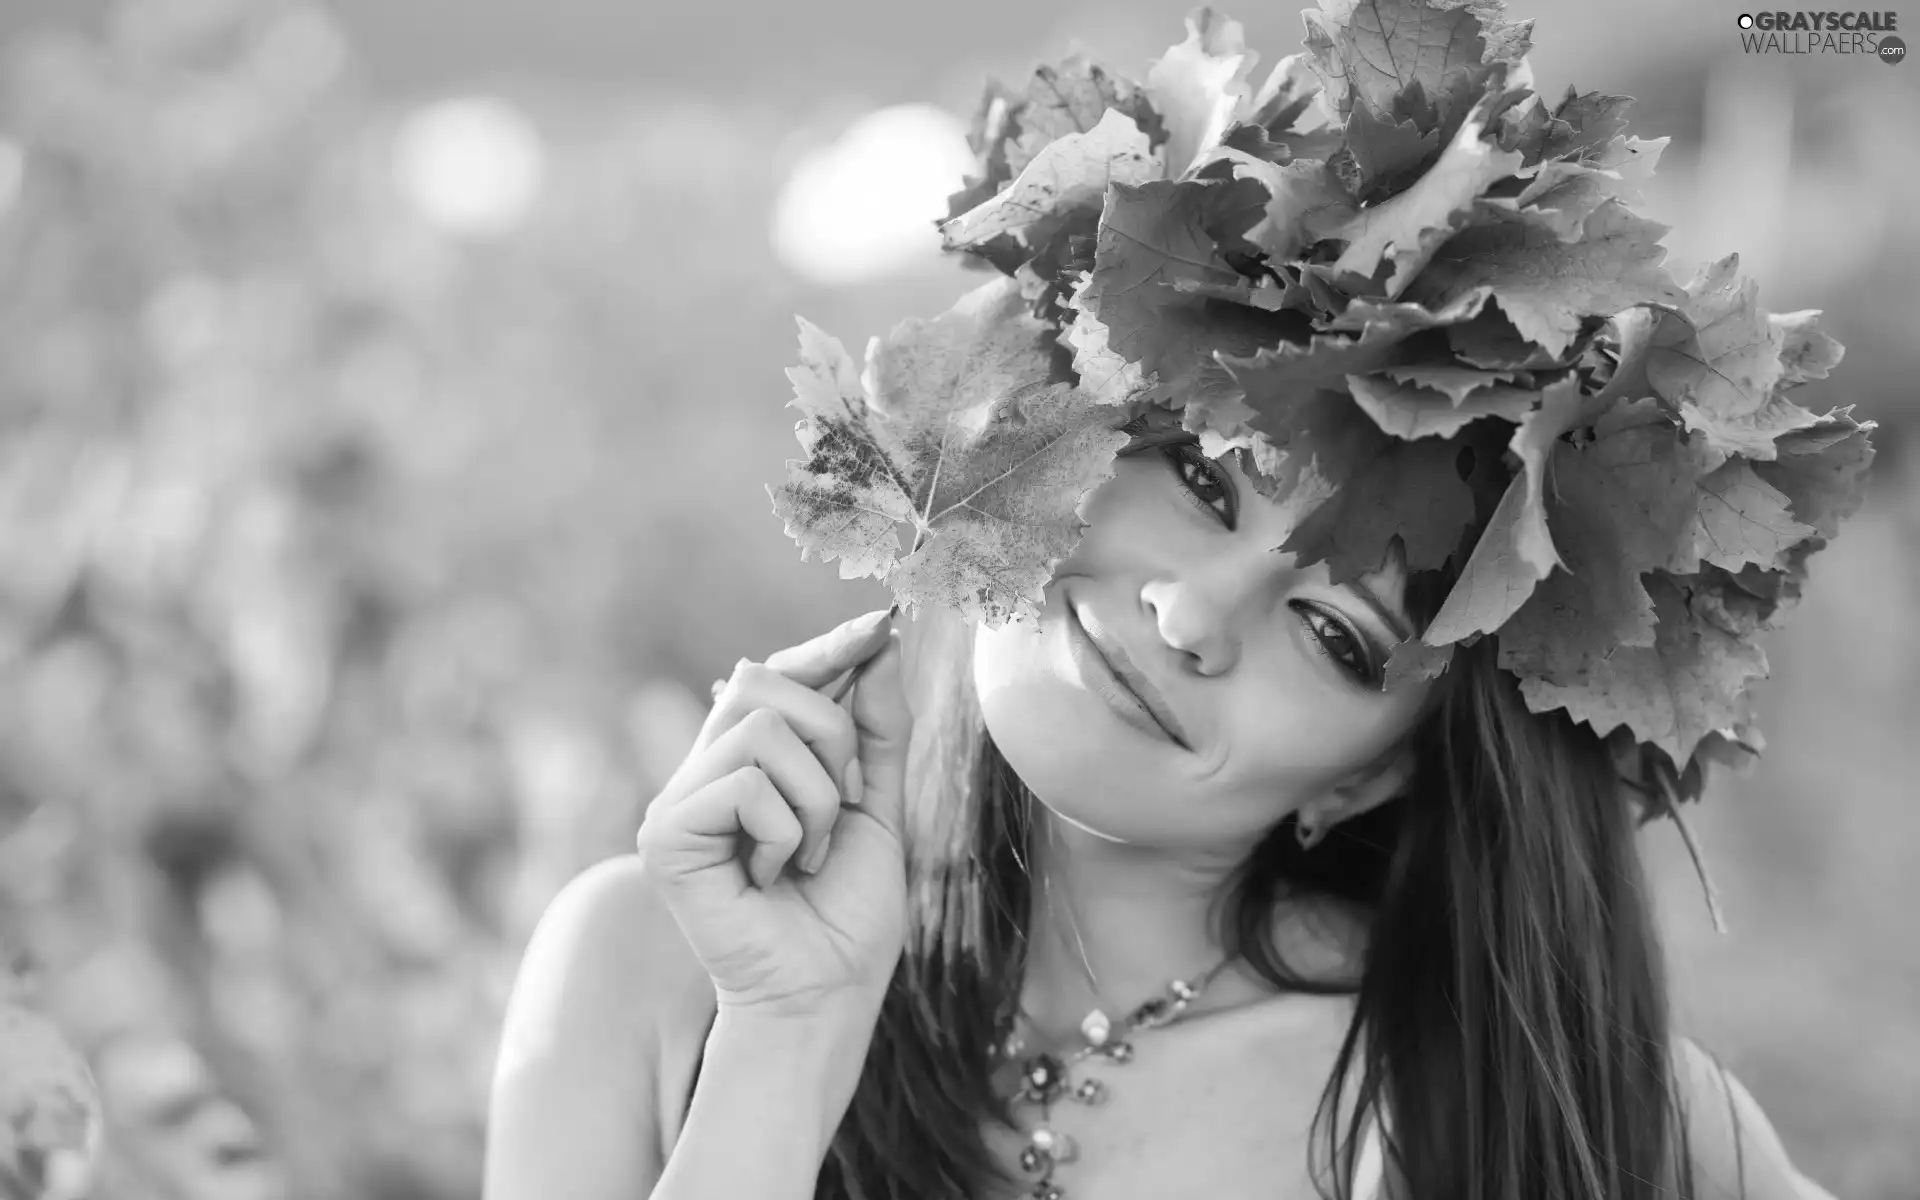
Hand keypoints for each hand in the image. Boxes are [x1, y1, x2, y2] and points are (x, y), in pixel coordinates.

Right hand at [635, 609, 910, 1017]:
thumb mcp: (879, 804)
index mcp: (750, 758)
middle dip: (833, 736)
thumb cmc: (847, 913)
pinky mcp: (664, 834)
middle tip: (843, 805)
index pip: (779, 672)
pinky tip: (771, 876)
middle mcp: (706, 768)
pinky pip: (745, 785)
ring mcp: (678, 798)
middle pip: (764, 681)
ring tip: (809, 853)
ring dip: (817, 797)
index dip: (827, 647)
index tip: (884, 624)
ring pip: (763, 729)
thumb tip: (881, 639)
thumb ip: (878, 726)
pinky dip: (786, 833)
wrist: (826, 994)